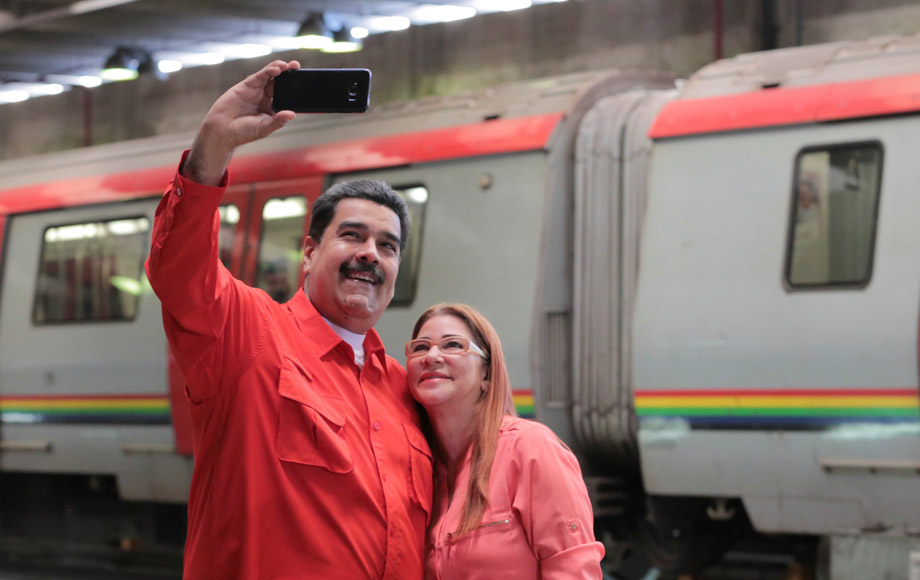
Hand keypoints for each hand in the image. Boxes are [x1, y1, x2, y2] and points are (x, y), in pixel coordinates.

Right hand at [184, 59, 300, 185]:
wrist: (222, 131)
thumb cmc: (243, 133)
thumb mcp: (264, 128)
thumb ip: (278, 121)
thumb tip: (293, 114)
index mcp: (273, 108)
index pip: (287, 95)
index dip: (295, 88)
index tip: (305, 82)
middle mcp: (266, 97)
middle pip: (280, 83)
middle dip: (289, 75)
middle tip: (298, 67)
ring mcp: (257, 90)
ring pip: (270, 76)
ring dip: (280, 69)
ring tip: (288, 66)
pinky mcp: (246, 86)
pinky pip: (259, 76)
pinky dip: (267, 71)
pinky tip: (276, 69)